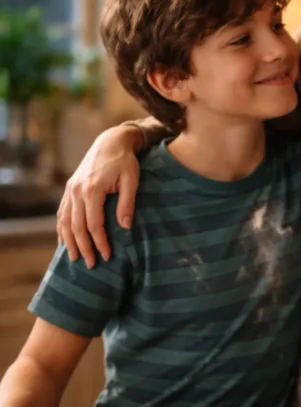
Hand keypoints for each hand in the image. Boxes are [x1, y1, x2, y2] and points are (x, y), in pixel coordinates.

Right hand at [57, 126, 140, 268]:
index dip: (100, 242)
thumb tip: (125, 228)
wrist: (110, 141)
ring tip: (75, 258)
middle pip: (77, 227)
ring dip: (69, 242)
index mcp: (92, 190)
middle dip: (84, 247)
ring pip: (65, 221)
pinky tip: (65, 241)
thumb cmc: (125, 162)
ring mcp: (71, 189)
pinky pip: (62, 212)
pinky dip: (62, 228)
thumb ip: (127, 204)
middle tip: (91, 264)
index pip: (94, 224)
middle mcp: (77, 190)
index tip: (107, 256)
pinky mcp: (70, 188)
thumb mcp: (131, 181)